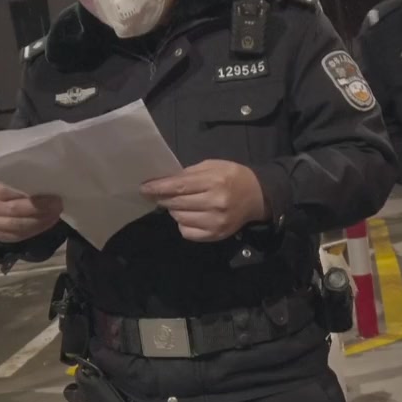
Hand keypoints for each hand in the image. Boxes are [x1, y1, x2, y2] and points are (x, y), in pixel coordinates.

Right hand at [0, 179, 63, 242]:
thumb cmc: (11, 183)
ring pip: (17, 225)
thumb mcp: (14, 175)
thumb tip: (45, 178)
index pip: (5, 190)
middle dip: (38, 208)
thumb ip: (24, 176)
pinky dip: (36, 229)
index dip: (26, 193)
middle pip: (13, 209)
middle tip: (57, 204)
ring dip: (40, 220)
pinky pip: (19, 235)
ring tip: (55, 213)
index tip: (49, 192)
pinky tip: (48, 221)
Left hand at [140, 160, 266, 241]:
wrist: (257, 197)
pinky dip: (183, 224)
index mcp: (215, 181)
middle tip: (158, 195)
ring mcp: (216, 221)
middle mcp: (215, 203)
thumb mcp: (213, 166)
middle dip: (163, 199)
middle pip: (177, 203)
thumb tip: (164, 182)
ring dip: (174, 210)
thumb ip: (189, 174)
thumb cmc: (232, 177)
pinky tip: (189, 216)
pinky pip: (187, 232)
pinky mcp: (216, 235)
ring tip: (180, 204)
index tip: (144, 188)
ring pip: (179, 218)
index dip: (158, 188)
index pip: (179, 187)